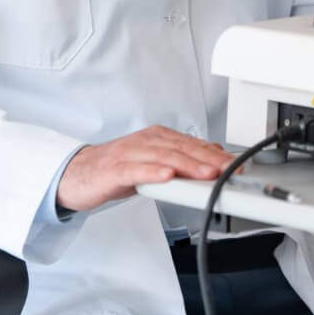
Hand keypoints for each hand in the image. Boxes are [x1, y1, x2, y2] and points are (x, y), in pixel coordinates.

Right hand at [56, 126, 234, 212]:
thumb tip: (213, 154)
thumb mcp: (153, 161)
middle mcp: (146, 141)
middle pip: (183, 149)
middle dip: (210, 159)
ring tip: (208, 173)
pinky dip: (153, 172)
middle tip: (230, 169)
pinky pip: (137, 170)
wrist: (76, 174)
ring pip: (164, 157)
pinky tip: (168, 176)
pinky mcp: (115, 169)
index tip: (237, 165)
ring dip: (188, 165)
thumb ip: (180, 157)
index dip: (217, 155)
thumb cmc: (115, 169)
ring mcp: (130, 154)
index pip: (193, 145)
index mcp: (157, 138)